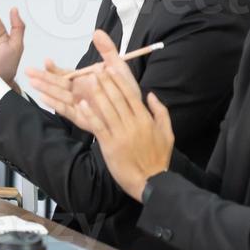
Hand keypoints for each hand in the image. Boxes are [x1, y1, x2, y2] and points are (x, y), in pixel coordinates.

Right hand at [23, 31, 125, 123]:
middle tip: (27, 71)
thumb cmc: (125, 89)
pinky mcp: (83, 117)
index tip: (46, 61)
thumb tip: (96, 32)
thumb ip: (107, 49)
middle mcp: (79, 93)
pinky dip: (56, 105)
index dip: (54, 69)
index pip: (65, 75)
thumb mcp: (117, 65)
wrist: (135, 109)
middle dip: (42, 78)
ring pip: (58, 96)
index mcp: (84, 81)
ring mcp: (79, 105)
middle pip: (57, 85)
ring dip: (45, 89)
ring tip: (31, 82)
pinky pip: (67, 111)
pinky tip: (44, 98)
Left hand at [65, 45, 173, 200]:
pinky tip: (82, 104)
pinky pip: (98, 126)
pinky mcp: (110, 145)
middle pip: (117, 98)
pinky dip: (90, 114)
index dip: (119, 80)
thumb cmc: (158, 158)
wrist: (151, 181)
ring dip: (96, 93)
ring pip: (107, 109)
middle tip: (95, 68)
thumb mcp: (167, 133)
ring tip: (87, 80)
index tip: (111, 67)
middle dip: (105, 82)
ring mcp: (120, 134)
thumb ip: (160, 112)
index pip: (131, 94)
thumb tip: (151, 94)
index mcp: (145, 119)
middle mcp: (133, 123)